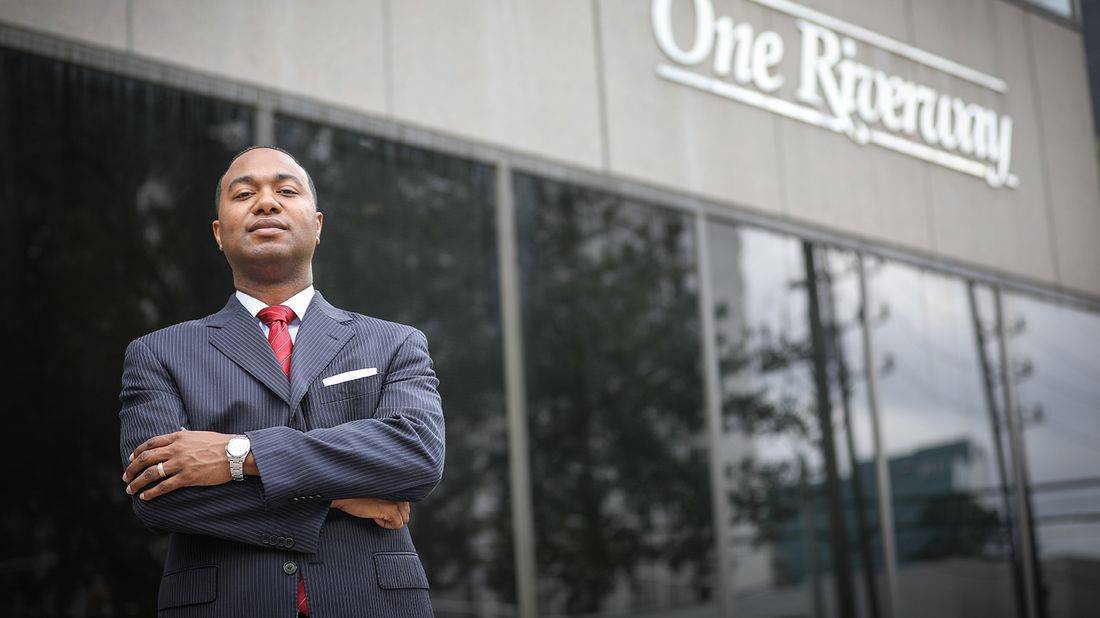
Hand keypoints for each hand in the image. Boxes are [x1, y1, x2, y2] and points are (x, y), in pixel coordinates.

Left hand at [122, 429, 238, 499]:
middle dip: (132, 469)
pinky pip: (163, 486)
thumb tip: (178, 431)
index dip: (137, 452)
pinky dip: (151, 492)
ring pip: (150, 473)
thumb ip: (185, 435)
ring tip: (131, 489)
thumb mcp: (200, 434)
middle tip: (126, 477)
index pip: (150, 443)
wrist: (236, 453)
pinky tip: (145, 497)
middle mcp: (176, 449)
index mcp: (178, 437)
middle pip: (145, 459)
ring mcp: (181, 463)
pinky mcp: (187, 477)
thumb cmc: (221, 443)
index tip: (131, 460)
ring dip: (137, 482)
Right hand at [331, 498, 409, 529]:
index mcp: (398, 487)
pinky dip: (385, 525)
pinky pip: (397, 525)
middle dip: (394, 517)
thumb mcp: (379, 495)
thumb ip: (391, 498)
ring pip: (403, 520)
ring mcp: (396, 500)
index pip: (406, 506)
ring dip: (390, 521)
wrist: (344, 495)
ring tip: (376, 514)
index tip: (380, 508)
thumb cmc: (358, 495)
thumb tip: (400, 513)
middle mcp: (400, 492)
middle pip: (406, 514)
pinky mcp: (391, 509)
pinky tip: (374, 517)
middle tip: (377, 511)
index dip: (394, 511)